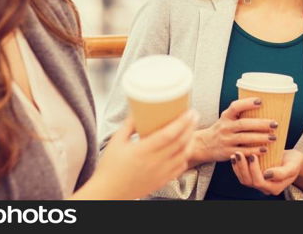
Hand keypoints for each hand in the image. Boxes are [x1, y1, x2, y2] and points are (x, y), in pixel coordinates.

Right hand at [73, 110, 197, 199]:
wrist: (109, 192)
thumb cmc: (110, 167)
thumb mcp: (116, 141)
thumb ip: (129, 125)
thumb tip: (138, 110)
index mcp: (142, 151)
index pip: (169, 134)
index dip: (182, 122)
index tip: (189, 112)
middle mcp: (154, 162)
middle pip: (180, 142)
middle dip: (190, 127)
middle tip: (194, 115)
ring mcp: (160, 173)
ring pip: (184, 155)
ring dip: (191, 141)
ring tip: (191, 130)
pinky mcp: (162, 181)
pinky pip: (180, 168)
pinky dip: (186, 156)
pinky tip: (184, 149)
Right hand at [188, 97, 277, 167]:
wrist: (204, 145)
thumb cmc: (221, 129)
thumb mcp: (226, 118)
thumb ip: (240, 114)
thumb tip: (264, 106)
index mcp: (226, 116)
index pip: (235, 107)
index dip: (247, 103)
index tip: (260, 101)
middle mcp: (225, 127)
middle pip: (244, 124)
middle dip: (260, 124)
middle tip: (275, 124)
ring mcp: (226, 140)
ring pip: (244, 138)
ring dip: (260, 138)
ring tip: (273, 137)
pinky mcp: (227, 152)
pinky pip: (243, 151)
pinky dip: (254, 151)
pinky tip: (265, 150)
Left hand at [230, 150, 302, 195]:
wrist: (293, 161)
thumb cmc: (294, 162)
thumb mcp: (292, 166)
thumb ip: (282, 173)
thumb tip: (267, 175)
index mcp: (274, 188)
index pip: (259, 182)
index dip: (254, 170)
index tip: (253, 155)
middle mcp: (265, 188)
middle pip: (248, 181)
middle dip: (242, 167)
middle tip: (239, 152)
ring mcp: (259, 183)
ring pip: (244, 179)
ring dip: (238, 167)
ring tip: (235, 154)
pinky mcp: (254, 176)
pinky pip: (243, 175)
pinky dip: (237, 166)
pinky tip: (234, 156)